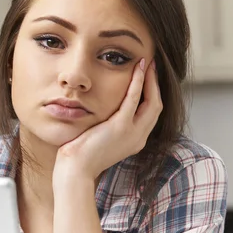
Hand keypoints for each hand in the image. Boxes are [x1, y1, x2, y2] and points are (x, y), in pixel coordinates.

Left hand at [54, 58, 161, 180]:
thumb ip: (107, 126)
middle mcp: (138, 137)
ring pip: (152, 102)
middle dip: (156, 84)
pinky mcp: (120, 127)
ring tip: (148, 62)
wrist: (75, 169)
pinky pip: (134, 99)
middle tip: (152, 65)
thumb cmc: (81, 155)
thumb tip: (103, 110)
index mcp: (135, 140)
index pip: (150, 113)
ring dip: (151, 80)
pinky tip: (138, 69)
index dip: (151, 94)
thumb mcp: (101, 138)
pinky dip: (138, 82)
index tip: (148, 77)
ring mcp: (132, 133)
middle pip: (156, 106)